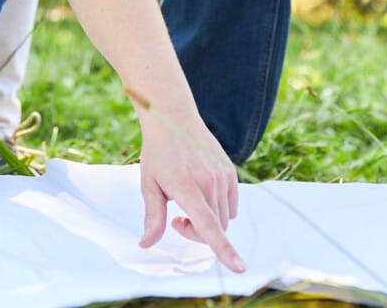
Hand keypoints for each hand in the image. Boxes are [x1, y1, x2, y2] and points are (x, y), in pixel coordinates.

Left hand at [137, 115, 244, 271]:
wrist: (173, 117)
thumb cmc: (158, 152)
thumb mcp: (149, 184)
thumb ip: (153, 217)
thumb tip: (146, 245)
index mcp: (187, 188)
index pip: (209, 227)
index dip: (224, 250)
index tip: (239, 268)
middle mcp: (209, 182)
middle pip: (215, 229)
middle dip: (197, 234)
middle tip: (176, 221)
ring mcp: (222, 175)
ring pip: (224, 218)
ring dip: (208, 222)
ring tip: (187, 204)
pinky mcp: (230, 171)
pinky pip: (231, 205)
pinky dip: (219, 208)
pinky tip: (202, 194)